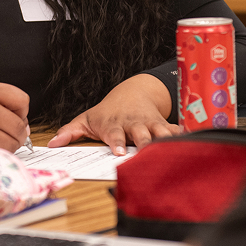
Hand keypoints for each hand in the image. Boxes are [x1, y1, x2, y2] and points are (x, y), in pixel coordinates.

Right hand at [0, 81, 29, 151]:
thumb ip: (4, 103)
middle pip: (19, 124)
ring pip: (12, 140)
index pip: (22, 100)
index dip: (22, 111)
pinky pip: (1, 150)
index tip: (15, 116)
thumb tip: (26, 127)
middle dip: (19, 133)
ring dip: (10, 144)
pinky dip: (0, 151)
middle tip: (9, 133)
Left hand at [47, 74, 178, 154]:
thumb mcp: (87, 119)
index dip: (116, 142)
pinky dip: (184, 134)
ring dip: (165, 141)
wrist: (132, 92)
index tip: (117, 152)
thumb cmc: (107, 112)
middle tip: (147, 152)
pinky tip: (193, 141)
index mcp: (114, 124)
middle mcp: (133, 124)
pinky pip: (175, 129)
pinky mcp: (163, 124)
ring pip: (159, 132)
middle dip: (144, 142)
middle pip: (140, 133)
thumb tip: (52, 144)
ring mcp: (149, 123)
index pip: (113, 134)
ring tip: (173, 150)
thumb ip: (70, 131)